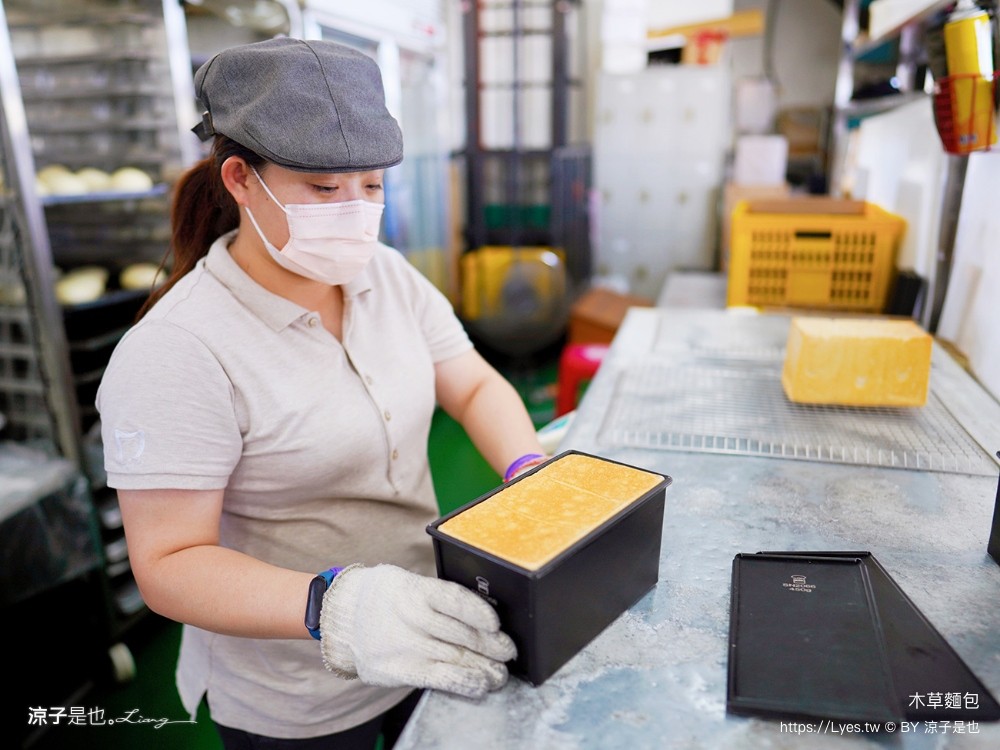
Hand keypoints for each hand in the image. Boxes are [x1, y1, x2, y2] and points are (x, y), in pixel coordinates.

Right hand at [319, 564, 516, 698]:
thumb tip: (482, 612)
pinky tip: (480, 684)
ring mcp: (403, 645)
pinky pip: (437, 678)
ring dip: (483, 667)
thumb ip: (438, 595)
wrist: (343, 616)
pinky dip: (462, 682)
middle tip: (509, 651)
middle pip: (458, 632)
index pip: (451, 599)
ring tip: (501, 673)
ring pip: (453, 657)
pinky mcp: (398, 669)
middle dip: (490, 645)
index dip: (476, 612)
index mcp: (412, 589)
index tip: (496, 623)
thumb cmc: (385, 596)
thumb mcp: (406, 581)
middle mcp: (409, 617)